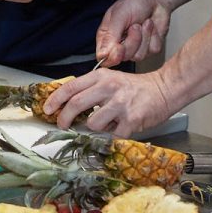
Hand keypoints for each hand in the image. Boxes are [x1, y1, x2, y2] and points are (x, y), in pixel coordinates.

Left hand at [42, 69, 176, 135]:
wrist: (164, 89)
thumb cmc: (135, 87)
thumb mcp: (110, 80)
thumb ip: (91, 89)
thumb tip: (67, 105)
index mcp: (101, 77)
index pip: (71, 87)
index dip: (55, 100)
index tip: (47, 110)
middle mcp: (109, 88)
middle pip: (76, 105)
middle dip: (64, 118)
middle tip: (63, 124)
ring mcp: (120, 104)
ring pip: (92, 123)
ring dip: (94, 127)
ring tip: (105, 123)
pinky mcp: (131, 120)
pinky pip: (112, 135)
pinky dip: (112, 135)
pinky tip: (119, 127)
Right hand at [97, 0, 171, 64]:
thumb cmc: (134, 2)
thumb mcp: (119, 16)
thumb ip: (110, 36)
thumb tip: (102, 55)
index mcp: (108, 37)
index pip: (104, 57)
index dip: (112, 57)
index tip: (120, 48)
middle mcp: (121, 45)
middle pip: (123, 58)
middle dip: (132, 41)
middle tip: (135, 26)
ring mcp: (136, 48)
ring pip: (139, 56)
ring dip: (144, 37)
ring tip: (144, 23)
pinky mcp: (150, 48)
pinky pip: (152, 50)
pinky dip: (154, 36)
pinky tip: (151, 26)